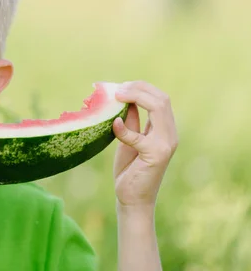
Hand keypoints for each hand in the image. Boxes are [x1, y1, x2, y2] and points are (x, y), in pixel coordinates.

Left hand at [112, 81, 177, 208]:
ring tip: (116, 96)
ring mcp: (166, 145)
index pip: (161, 98)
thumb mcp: (129, 138)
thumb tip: (125, 96)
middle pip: (162, 99)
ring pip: (159, 108)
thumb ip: (132, 119)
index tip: (120, 86)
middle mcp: (170, 134)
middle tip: (116, 89)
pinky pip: (138, 136)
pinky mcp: (155, 156)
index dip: (141, 87)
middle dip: (138, 88)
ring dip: (135, 97)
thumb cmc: (130, 168)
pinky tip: (113, 125)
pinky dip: (124, 129)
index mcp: (165, 129)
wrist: (132, 198)